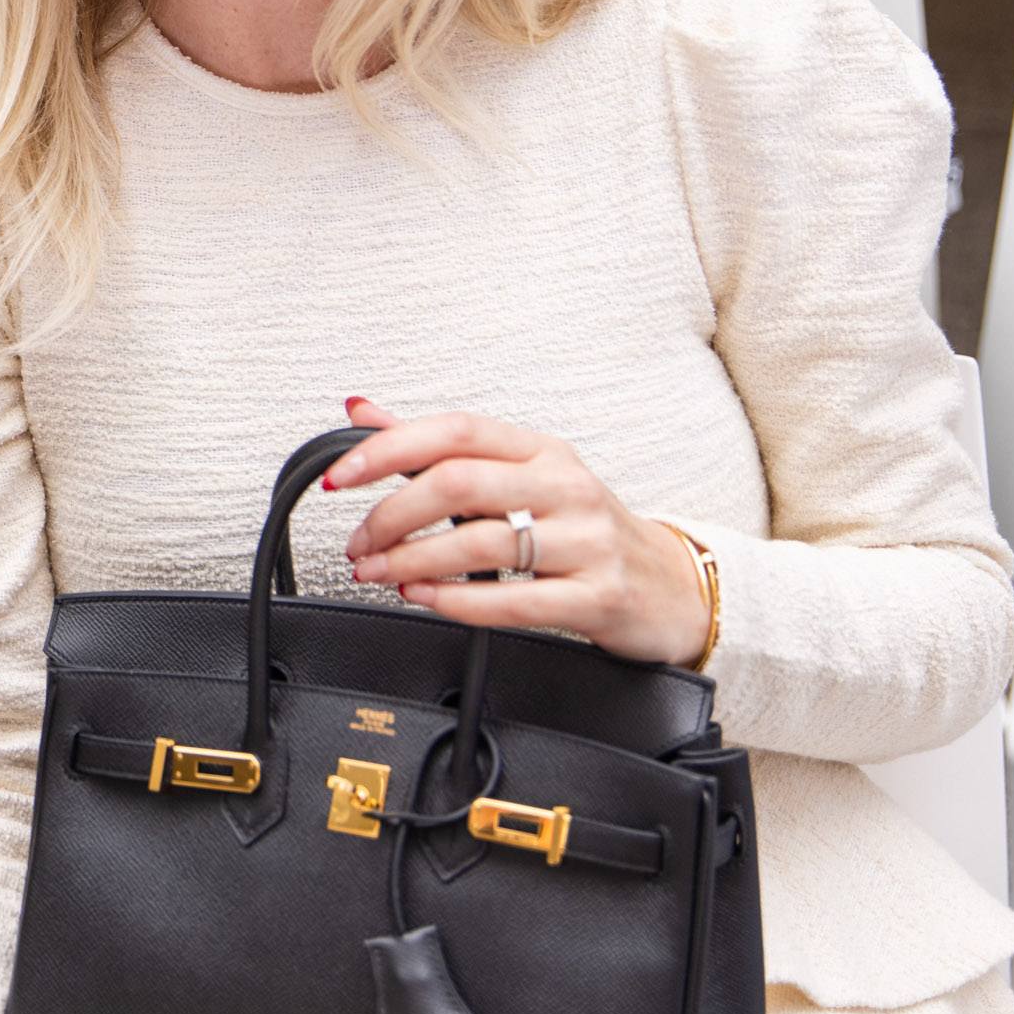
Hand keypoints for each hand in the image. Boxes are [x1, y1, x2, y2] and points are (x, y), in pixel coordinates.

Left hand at [327, 397, 710, 665]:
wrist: (671, 586)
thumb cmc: (582, 528)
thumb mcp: (519, 476)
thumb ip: (438, 448)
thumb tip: (362, 412)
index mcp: (540, 449)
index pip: (455, 431)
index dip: (388, 449)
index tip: (342, 475)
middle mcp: (565, 486)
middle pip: (460, 483)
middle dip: (392, 515)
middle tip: (358, 542)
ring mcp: (587, 541)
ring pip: (481, 543)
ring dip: (412, 561)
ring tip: (378, 572)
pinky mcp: (598, 596)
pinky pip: (515, 601)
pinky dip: (455, 600)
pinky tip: (423, 596)